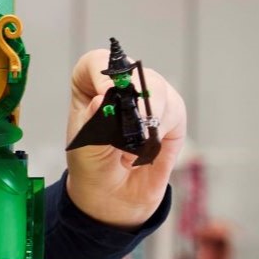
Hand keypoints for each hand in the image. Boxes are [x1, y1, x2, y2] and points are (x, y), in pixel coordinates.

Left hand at [62, 47, 187, 228]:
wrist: (114, 197)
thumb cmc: (93, 166)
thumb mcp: (84, 148)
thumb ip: (93, 124)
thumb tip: (101, 100)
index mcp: (92, 86)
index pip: (97, 62)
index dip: (103, 72)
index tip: (105, 95)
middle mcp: (124, 86)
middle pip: (134, 72)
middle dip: (133, 98)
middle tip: (129, 127)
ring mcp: (150, 98)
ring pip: (158, 90)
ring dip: (147, 121)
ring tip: (131, 150)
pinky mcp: (172, 116)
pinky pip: (175, 111)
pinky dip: (160, 133)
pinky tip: (147, 151)